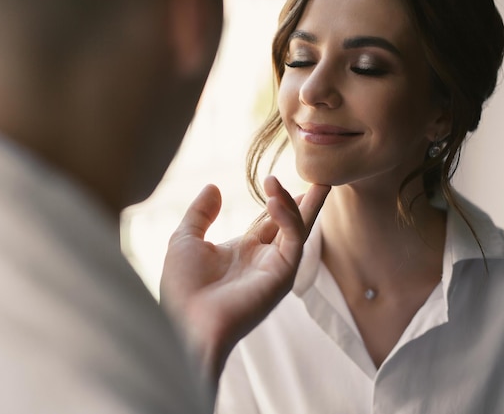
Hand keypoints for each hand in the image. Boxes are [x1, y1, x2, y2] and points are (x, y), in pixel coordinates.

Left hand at [159, 176, 329, 381]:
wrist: (185, 323)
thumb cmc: (181, 289)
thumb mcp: (185, 240)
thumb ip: (200, 213)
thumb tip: (213, 187)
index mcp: (243, 251)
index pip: (270, 221)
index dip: (278, 201)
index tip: (283, 181)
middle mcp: (264, 259)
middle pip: (292, 224)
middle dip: (307, 203)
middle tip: (321, 180)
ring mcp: (275, 268)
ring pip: (299, 230)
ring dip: (302, 204)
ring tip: (301, 182)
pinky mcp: (282, 276)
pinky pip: (294, 241)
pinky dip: (289, 218)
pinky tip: (275, 199)